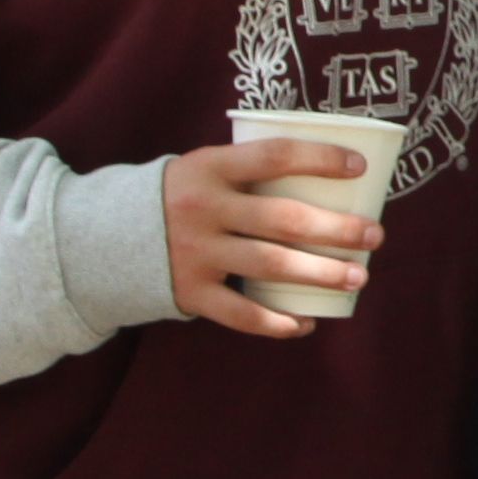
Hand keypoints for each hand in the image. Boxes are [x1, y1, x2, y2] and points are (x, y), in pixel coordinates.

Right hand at [160, 138, 382, 337]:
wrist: (102, 237)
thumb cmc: (181, 198)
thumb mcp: (204, 170)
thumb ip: (251, 172)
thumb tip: (334, 175)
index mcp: (209, 168)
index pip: (274, 156)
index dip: (320, 158)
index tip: (360, 167)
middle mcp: (202, 209)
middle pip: (282, 219)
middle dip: (337, 230)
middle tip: (374, 237)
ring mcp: (194, 253)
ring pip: (271, 266)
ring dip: (322, 274)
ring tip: (359, 278)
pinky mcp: (189, 292)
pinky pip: (241, 314)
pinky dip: (278, 322)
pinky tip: (307, 322)